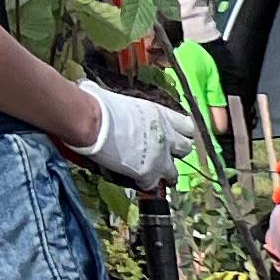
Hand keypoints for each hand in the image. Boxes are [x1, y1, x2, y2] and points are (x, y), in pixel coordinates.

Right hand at [72, 83, 195, 189]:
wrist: (93, 122)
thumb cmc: (100, 105)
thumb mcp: (118, 98)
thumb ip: (123, 106)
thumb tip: (99, 95)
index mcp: (160, 115)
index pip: (187, 126)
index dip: (183, 132)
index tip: (177, 136)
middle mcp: (166, 136)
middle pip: (186, 149)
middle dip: (177, 154)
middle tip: (165, 156)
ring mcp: (160, 157)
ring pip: (174, 173)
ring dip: (165, 175)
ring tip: (155, 176)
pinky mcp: (149, 173)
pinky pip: (152, 185)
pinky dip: (145, 184)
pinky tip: (137, 181)